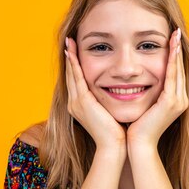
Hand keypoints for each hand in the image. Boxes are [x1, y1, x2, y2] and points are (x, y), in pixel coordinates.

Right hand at [65, 36, 126, 151]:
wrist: (114, 147)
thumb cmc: (116, 133)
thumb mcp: (110, 113)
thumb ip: (108, 102)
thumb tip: (119, 93)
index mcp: (80, 106)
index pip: (76, 81)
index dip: (75, 66)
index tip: (76, 52)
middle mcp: (75, 103)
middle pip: (70, 76)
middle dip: (70, 58)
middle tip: (69, 41)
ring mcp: (77, 102)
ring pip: (71, 74)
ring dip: (70, 57)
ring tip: (69, 41)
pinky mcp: (83, 101)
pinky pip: (77, 78)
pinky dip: (74, 64)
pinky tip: (73, 52)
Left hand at [126, 28, 188, 149]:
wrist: (139, 144)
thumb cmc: (137, 127)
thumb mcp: (145, 106)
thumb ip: (148, 94)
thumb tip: (139, 81)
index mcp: (175, 100)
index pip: (177, 73)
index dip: (175, 56)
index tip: (172, 40)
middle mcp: (181, 99)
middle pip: (181, 69)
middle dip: (178, 50)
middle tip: (176, 31)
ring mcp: (178, 101)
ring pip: (178, 69)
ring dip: (177, 51)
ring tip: (175, 34)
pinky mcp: (171, 102)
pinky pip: (172, 75)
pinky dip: (172, 60)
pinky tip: (171, 47)